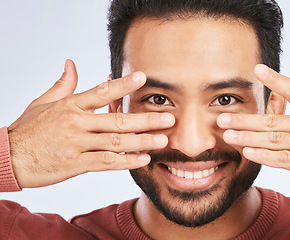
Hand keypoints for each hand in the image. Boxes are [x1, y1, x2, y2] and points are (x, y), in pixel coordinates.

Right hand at [8, 60, 174, 187]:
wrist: (7, 157)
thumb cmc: (28, 130)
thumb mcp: (43, 102)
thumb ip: (63, 84)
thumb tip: (71, 63)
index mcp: (70, 106)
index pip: (101, 92)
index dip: (122, 85)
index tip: (142, 78)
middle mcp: (75, 123)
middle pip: (116, 120)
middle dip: (145, 119)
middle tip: (168, 118)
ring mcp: (75, 144)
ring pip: (114, 142)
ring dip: (141, 141)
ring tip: (162, 140)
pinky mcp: (74, 164)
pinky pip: (105, 162)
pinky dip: (125, 161)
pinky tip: (142, 159)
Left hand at [218, 62, 289, 196]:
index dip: (274, 80)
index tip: (256, 70)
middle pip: (275, 120)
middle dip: (246, 119)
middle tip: (222, 117)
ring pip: (276, 140)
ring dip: (249, 138)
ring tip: (228, 135)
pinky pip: (286, 160)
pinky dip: (266, 157)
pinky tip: (249, 153)